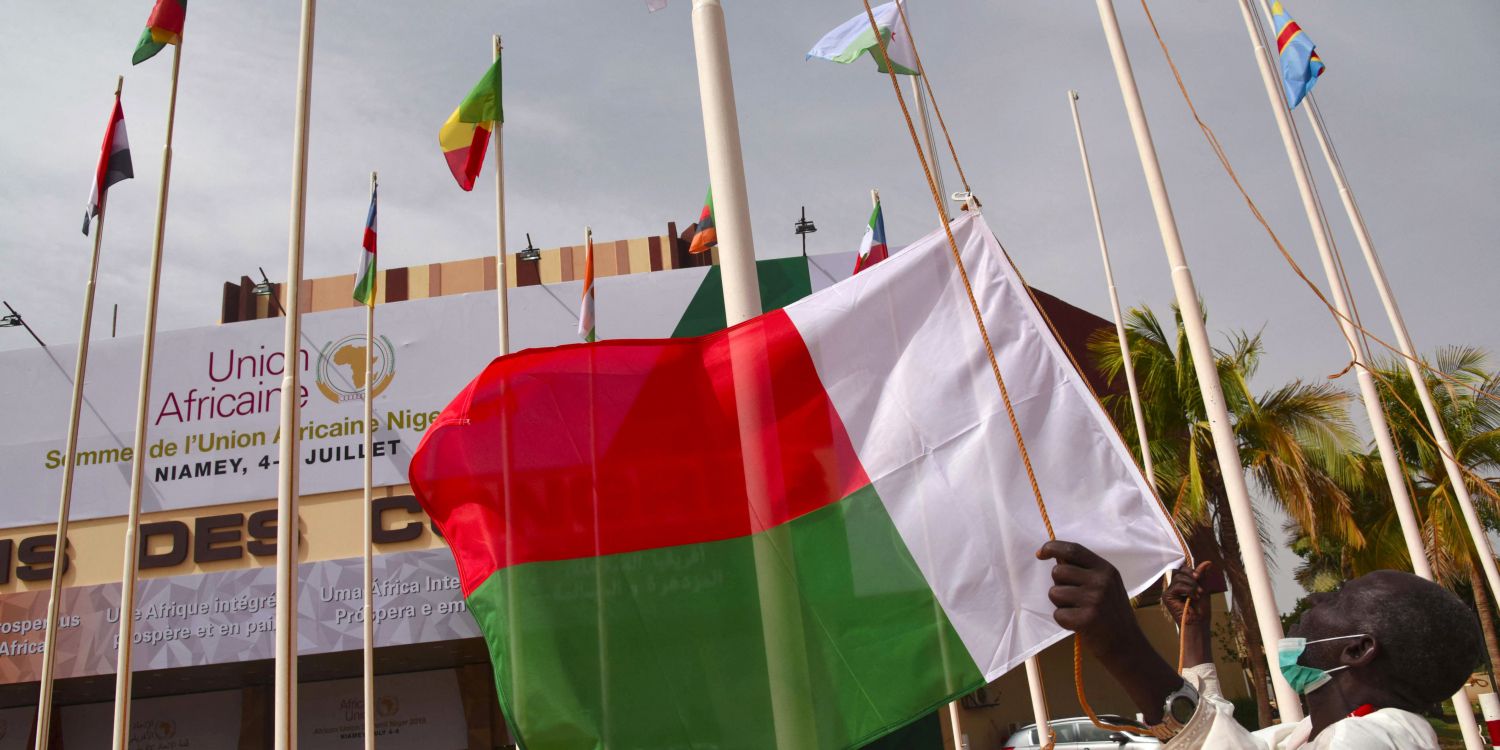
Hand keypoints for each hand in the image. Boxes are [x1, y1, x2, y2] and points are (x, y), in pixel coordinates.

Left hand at [1037, 540, 1138, 657]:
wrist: (1127, 645)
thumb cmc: (1111, 613)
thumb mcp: (1107, 584)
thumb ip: (1085, 570)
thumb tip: (1056, 557)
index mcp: (1106, 569)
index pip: (1073, 550)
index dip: (1052, 548)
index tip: (1040, 553)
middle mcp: (1101, 581)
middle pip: (1058, 572)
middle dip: (1058, 584)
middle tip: (1074, 598)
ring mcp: (1094, 600)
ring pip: (1054, 593)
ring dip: (1060, 604)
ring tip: (1079, 612)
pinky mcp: (1086, 619)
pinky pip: (1058, 614)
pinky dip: (1064, 621)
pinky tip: (1080, 625)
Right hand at [1162, 562, 1213, 628]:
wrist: (1199, 622)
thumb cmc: (1201, 609)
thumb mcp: (1203, 588)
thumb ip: (1202, 576)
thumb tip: (1207, 562)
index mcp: (1181, 585)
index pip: (1182, 570)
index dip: (1190, 570)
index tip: (1199, 576)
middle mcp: (1174, 587)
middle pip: (1179, 572)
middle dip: (1191, 576)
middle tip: (1200, 585)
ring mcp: (1169, 592)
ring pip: (1178, 578)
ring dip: (1191, 584)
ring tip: (1198, 594)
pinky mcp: (1167, 597)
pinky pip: (1176, 586)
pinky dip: (1187, 590)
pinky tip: (1193, 597)